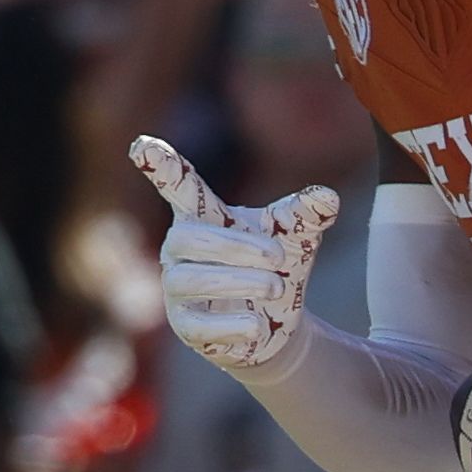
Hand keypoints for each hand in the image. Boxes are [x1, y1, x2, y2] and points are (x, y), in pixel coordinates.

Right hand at [131, 136, 339, 372]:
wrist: (276, 324)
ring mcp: (177, 290)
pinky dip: (234, 323)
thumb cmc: (274, 267)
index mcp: (203, 217)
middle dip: (236, 247)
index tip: (142, 144)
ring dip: (239, 282)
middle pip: (188, 238)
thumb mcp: (295, 236)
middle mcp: (180, 250)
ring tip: (278, 287)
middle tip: (280, 258)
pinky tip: (260, 323)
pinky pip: (198, 326)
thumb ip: (305, 214)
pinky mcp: (186, 328)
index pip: (178, 187)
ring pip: (189, 280)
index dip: (161, 166)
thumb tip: (329, 197)